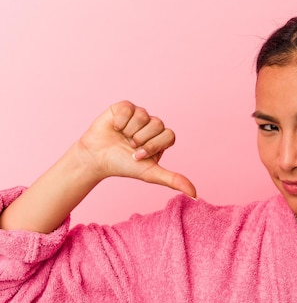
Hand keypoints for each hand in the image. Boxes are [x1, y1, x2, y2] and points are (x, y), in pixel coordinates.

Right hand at [77, 101, 195, 197]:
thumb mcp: (150, 174)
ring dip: (129, 131)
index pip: (169, 135)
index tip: (139, 155)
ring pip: (143, 116)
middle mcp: (153, 125)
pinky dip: (119, 121)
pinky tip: (114, 128)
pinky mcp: (125, 107)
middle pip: (158, 124)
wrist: (96, 158)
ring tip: (121, 137)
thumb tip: (195, 195)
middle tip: (130, 146)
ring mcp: (139, 115)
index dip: (153, 145)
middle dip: (141, 139)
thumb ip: (173, 180)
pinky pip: (129, 108)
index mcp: (162, 139)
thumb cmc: (124, 165)